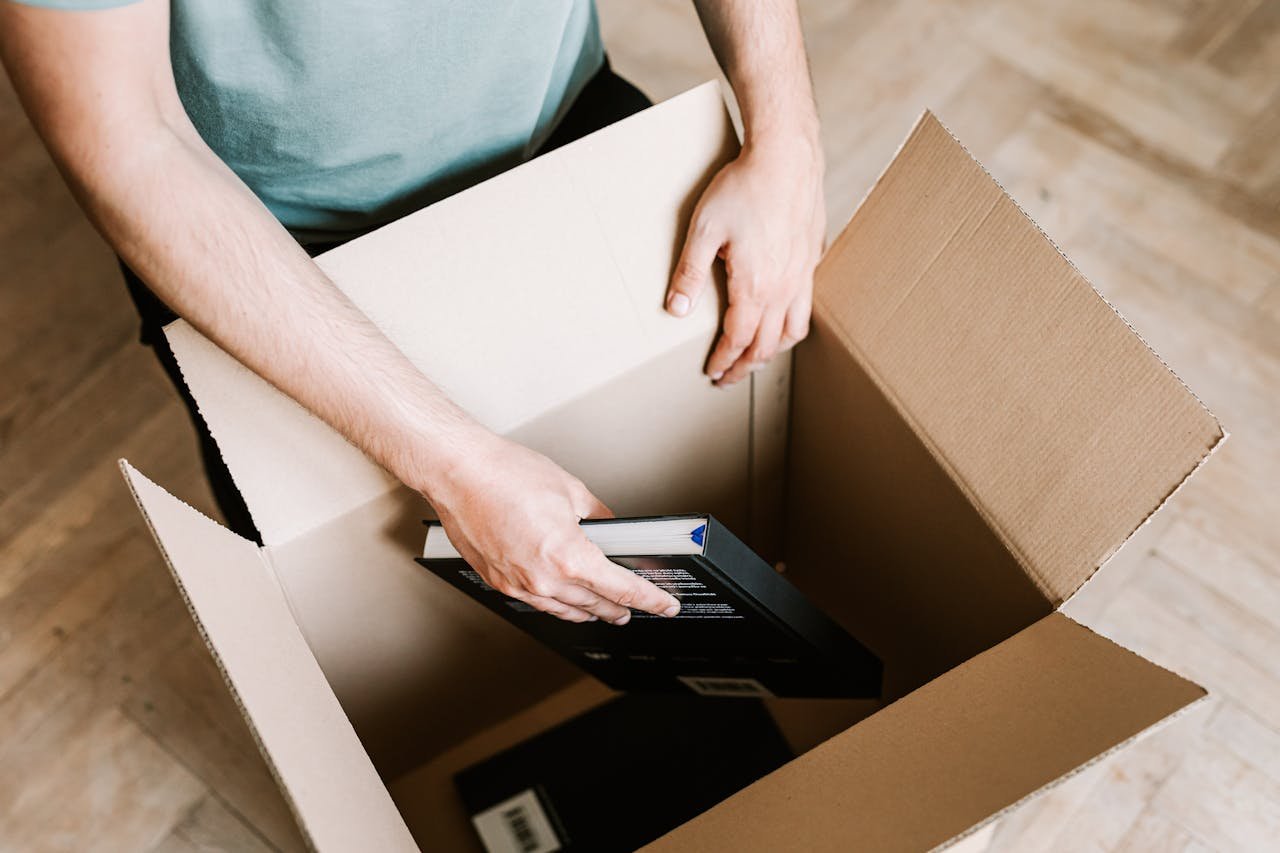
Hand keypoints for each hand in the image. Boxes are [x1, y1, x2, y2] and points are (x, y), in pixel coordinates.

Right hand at [426, 432, 681, 623]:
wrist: (458, 472)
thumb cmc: (505, 474)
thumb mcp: (571, 490)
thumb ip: (598, 517)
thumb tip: (611, 528)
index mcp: (567, 557)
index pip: (622, 589)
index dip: (649, 600)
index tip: (665, 606)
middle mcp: (542, 578)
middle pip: (595, 606)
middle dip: (621, 609)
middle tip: (638, 609)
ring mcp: (518, 584)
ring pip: (565, 610)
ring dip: (590, 612)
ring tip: (604, 612)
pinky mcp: (499, 581)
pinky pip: (537, 603)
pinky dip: (558, 604)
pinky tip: (563, 599)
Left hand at [665, 132, 824, 384]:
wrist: (786, 159)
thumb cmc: (744, 189)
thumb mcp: (704, 230)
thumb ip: (690, 274)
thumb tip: (676, 310)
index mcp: (756, 287)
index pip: (738, 339)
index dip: (724, 361)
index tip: (713, 373)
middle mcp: (784, 288)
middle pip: (767, 344)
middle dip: (746, 366)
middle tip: (729, 378)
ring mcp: (803, 275)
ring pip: (793, 330)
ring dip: (773, 351)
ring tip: (757, 358)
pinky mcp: (812, 260)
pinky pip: (806, 307)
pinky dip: (792, 325)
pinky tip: (781, 319)